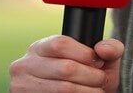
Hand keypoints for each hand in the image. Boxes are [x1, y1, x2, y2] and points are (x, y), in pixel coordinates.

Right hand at [9, 36, 123, 92]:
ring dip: (88, 91)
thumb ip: (110, 48)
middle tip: (101, 81)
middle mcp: (24, 65)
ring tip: (96, 91)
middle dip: (91, 76)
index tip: (98, 63)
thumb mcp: (100, 61)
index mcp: (39, 48)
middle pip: (65, 68)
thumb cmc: (86, 79)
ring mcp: (22, 86)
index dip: (85, 54)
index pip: (60, 43)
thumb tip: (102, 48)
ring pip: (64, 88)